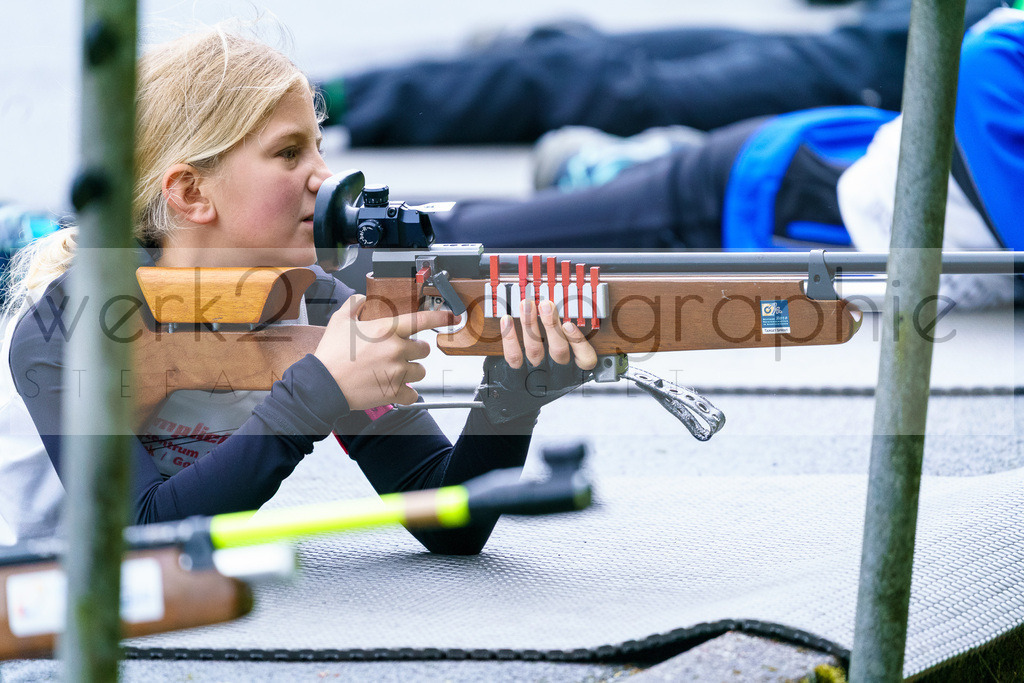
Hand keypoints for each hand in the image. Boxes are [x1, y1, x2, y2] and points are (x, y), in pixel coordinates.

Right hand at [314, 294, 453, 409]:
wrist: (323, 384)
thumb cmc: (331, 354)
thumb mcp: (339, 321)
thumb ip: (353, 306)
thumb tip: (359, 299)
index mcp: (387, 330)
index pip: (422, 320)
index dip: (440, 317)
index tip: (452, 316)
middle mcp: (396, 350)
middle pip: (424, 349)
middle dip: (415, 351)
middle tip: (400, 354)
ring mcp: (397, 372)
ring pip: (420, 371)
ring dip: (411, 371)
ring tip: (394, 372)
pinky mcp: (394, 391)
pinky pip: (412, 394)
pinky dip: (406, 394)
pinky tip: (394, 389)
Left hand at [476, 299, 597, 424]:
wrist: (513, 406)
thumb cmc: (540, 379)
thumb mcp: (559, 369)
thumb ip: (564, 343)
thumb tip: (557, 311)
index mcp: (572, 374)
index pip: (586, 360)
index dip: (579, 342)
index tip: (569, 323)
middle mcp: (556, 378)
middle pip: (558, 351)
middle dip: (552, 325)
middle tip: (546, 305)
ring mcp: (534, 380)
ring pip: (535, 349)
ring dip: (530, 324)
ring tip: (527, 305)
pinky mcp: (514, 379)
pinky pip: (513, 356)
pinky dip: (510, 336)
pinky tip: (507, 320)